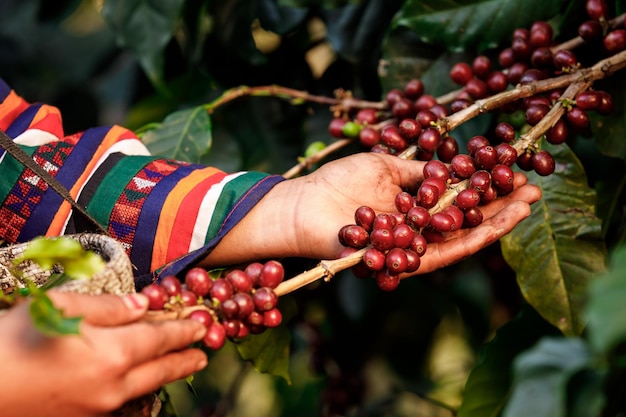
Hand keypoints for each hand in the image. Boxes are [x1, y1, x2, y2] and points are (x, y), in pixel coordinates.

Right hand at [0, 291, 207, 416]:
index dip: (184, 329)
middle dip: (185, 358)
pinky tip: (140, 378)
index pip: (161, 339)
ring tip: (184, 364)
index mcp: (112, 353)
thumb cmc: (13, 343)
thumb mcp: (62, 308)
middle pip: (161, 369)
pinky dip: (140, 385)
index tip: (201, 323)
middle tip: (204, 351)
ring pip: (145, 387)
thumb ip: (109, 308)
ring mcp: (98, 407)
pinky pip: (123, 400)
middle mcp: (113, 386)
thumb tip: (144, 305)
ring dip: (167, 372)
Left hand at [205, 152, 541, 272]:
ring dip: (493, 226)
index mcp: (413, 208)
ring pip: (459, 241)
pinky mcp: (399, 263)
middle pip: (467, 224)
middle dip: (501, 209)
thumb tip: (453, 168)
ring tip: (523, 208)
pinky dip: (464, 241)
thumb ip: (418, 171)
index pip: (459, 203)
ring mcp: (410, 250)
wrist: (301, 205)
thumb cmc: (337, 183)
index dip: (488, 191)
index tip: (515, 175)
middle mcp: (416, 232)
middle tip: (533, 193)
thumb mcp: (385, 166)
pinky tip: (492, 226)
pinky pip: (436, 255)